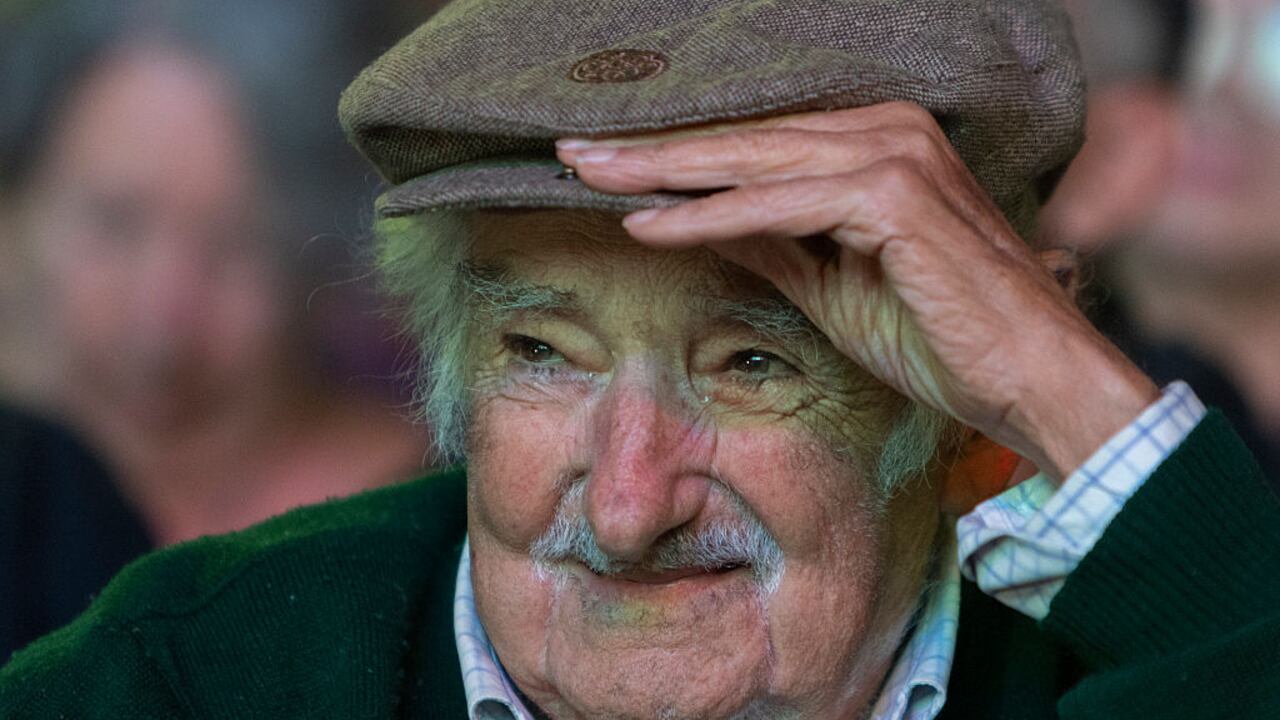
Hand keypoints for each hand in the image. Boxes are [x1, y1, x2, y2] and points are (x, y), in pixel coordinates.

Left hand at [556, 102, 1158, 481]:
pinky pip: (778, 205)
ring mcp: (893, 156)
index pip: (755, 143)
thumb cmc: (936, 333)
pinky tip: (646, 224)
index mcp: (876, 142)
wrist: (1025, 376)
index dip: (675, 153)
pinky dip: (709, 216)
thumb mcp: (829, 282)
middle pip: (742, 139)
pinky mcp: (893, 195)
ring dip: (663, 172)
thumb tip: (696, 219)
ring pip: (751, 160)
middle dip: (650, 150)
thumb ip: (768, 240)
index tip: (606, 163)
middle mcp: (886, 131)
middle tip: (572, 152)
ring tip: (589, 177)